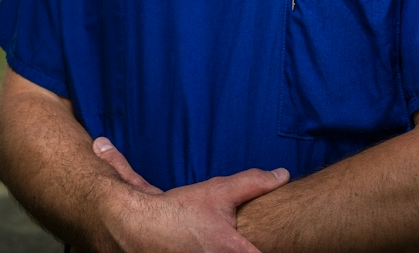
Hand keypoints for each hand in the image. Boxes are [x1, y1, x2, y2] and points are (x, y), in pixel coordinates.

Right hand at [90, 137, 289, 252]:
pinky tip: (200, 246)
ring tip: (208, 241)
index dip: (275, 249)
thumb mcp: (218, 192)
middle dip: (242, 247)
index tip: (280, 245)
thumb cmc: (179, 211)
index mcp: (234, 252)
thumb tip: (282, 174)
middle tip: (228, 238)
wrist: (136, 226)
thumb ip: (254, 183)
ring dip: (216, 251)